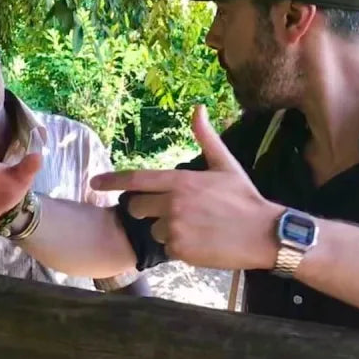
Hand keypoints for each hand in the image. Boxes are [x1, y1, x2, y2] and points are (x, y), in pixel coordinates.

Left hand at [91, 106, 279, 269]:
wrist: (263, 234)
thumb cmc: (244, 198)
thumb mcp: (225, 164)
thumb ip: (205, 138)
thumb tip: (197, 108)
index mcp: (180, 180)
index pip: (136, 179)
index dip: (112, 181)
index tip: (94, 184)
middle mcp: (172, 203)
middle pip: (137, 208)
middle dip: (147, 210)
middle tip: (175, 212)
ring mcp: (175, 228)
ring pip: (152, 230)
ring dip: (166, 230)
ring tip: (195, 228)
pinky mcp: (180, 250)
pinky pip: (167, 248)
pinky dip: (179, 247)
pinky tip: (200, 242)